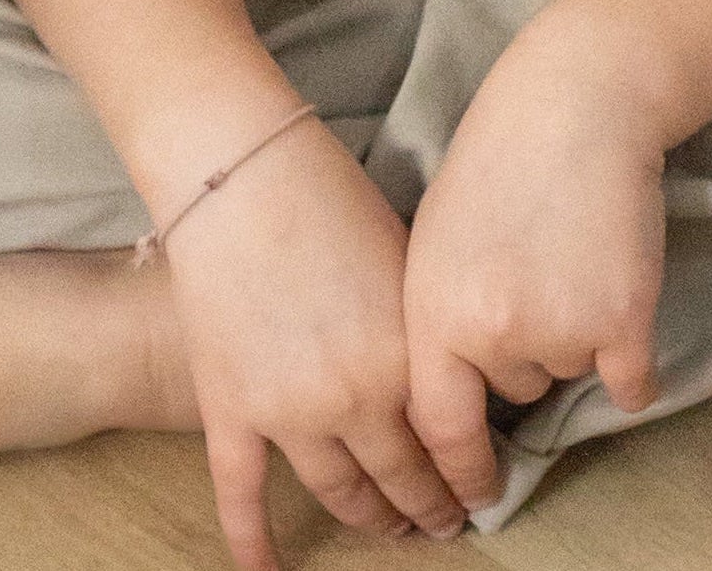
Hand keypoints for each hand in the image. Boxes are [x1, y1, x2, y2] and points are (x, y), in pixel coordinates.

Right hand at [159, 112, 464, 566]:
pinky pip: (241, 493)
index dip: (467, 475)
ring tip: (390, 531)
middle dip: (427, 508)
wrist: (242, 177)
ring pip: (338, 492)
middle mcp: (355, 402)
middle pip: (399, 479)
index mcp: (408, 362)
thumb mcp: (405, 264)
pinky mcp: (230, 410)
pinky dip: (255, 539)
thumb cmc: (332, 198)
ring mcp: (286, 413)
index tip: (481, 491)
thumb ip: (421, 331)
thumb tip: (443, 370)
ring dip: (369, 520)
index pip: (449, 444)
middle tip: (445, 523)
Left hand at [403, 36, 667, 513]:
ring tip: (568, 251)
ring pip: (570, 371)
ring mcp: (557, 332)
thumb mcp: (433, 241)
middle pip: (514, 390)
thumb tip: (450, 396)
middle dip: (527, 347)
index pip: (436, 427)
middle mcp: (488, 335)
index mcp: (430, 314)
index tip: (465, 503)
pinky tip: (617, 292)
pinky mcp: (623, 324)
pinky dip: (631, 357)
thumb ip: (438, 319)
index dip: (454, 472)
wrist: (579, 102)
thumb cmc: (500, 161)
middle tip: (536, 270)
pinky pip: (629, 382)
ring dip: (576, 333)